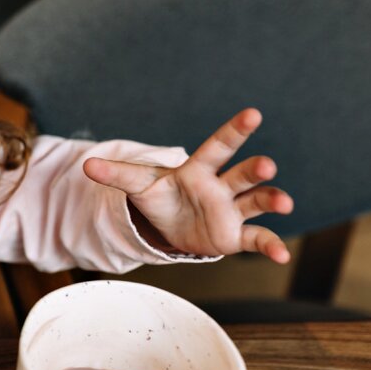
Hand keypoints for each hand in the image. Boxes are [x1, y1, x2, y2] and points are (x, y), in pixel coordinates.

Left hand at [82, 109, 293, 262]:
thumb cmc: (161, 197)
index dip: (234, 130)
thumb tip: (86, 165)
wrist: (171, 225)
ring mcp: (232, 210)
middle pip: (242, 173)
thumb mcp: (138, 185)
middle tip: (266, 165)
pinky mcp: (235, 235)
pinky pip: (257, 238)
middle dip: (255, 169)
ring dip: (272, 200)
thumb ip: (116, 174)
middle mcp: (221, 186)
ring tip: (284, 203)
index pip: (218, 146)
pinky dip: (271, 246)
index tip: (253, 114)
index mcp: (199, 169)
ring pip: (256, 201)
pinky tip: (282, 256)